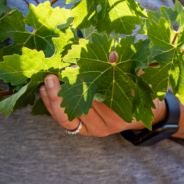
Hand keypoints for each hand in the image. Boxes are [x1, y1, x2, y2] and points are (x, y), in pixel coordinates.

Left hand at [38, 52, 163, 136]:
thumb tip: (113, 55)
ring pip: (66, 119)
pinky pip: (63, 120)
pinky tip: (44, 91)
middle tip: (51, 77)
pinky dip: (51, 106)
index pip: (95, 102)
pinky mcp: (81, 128)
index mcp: (118, 115)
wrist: (139, 111)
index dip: (81, 86)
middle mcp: (104, 126)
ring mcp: (91, 129)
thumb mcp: (137, 78)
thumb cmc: (137, 90)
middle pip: (77, 112)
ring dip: (52, 101)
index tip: (71, 70)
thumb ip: (127, 68)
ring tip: (45, 83)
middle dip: (60, 94)